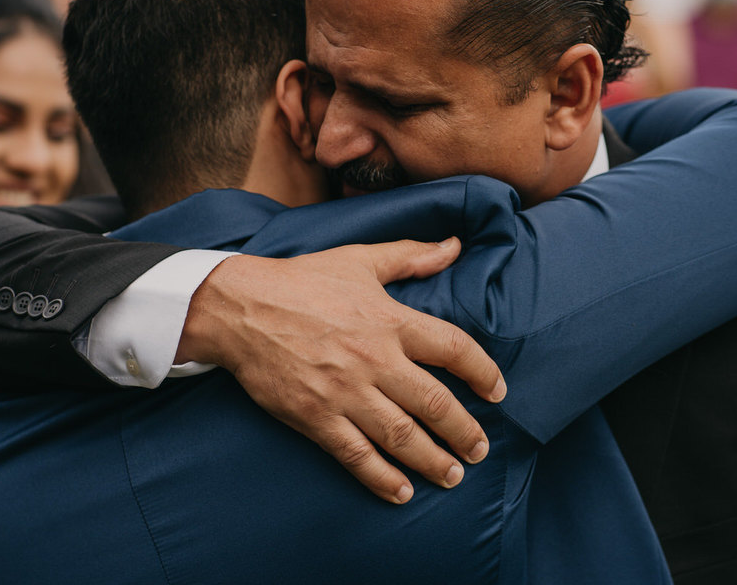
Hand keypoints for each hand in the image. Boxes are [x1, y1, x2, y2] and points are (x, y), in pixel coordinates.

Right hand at [181, 238, 505, 503]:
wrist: (239, 308)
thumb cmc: (301, 281)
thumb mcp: (360, 260)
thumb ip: (411, 256)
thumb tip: (455, 245)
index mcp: (390, 320)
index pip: (454, 348)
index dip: (483, 372)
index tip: (497, 392)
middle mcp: (374, 359)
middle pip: (435, 402)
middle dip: (464, 431)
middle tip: (479, 450)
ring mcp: (345, 392)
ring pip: (402, 436)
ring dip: (433, 460)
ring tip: (453, 475)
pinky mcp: (315, 417)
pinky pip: (356, 454)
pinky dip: (382, 477)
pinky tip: (401, 492)